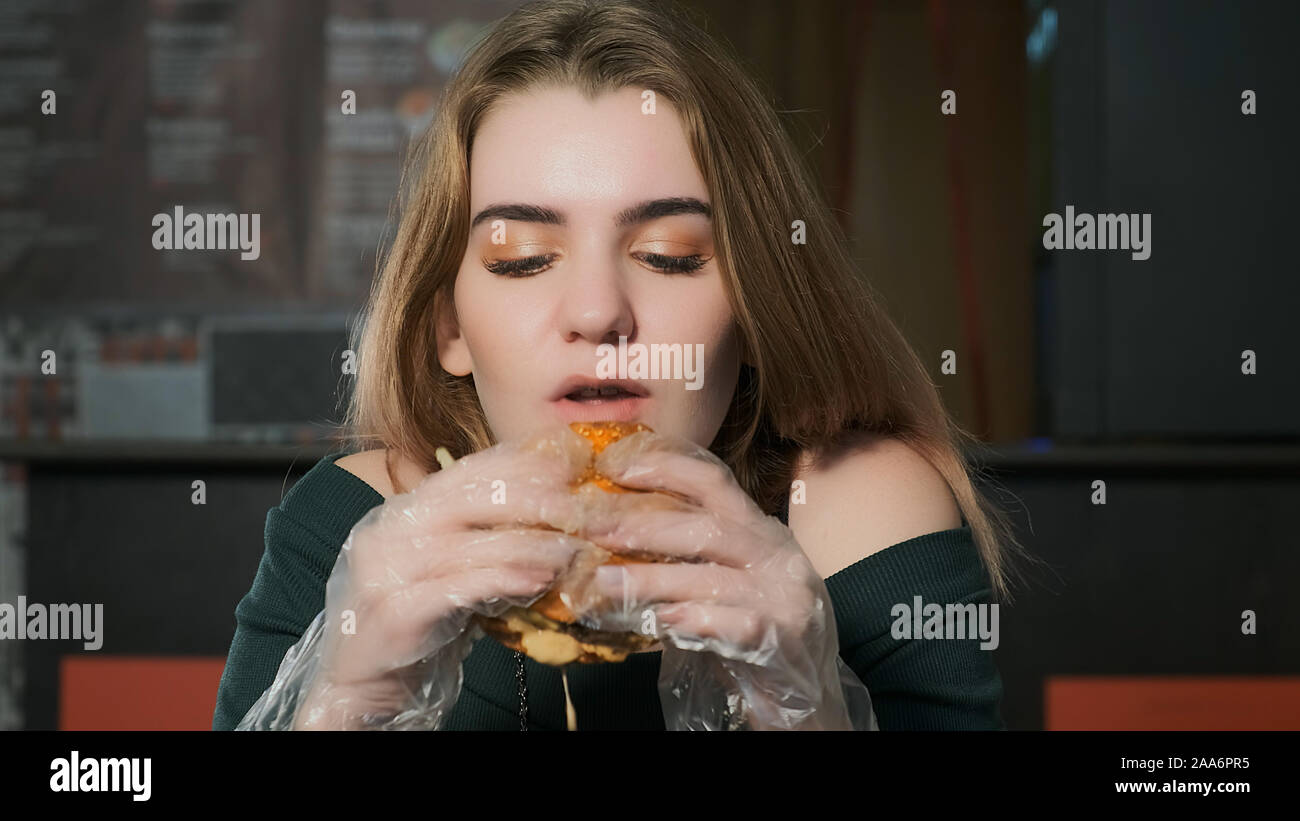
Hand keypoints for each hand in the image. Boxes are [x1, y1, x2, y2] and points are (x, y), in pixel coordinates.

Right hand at [240, 427, 598, 729]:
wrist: (360, 682)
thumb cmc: (415, 620)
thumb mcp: (444, 566)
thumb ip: (478, 537)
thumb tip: (547, 513)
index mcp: (399, 511)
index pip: (461, 473)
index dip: (515, 466)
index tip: (564, 467)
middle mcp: (387, 531)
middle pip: (467, 499)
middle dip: (529, 499)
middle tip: (577, 507)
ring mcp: (385, 570)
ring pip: (469, 544)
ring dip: (528, 545)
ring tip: (571, 550)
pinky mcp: (394, 611)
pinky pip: (459, 587)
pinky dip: (504, 580)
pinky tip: (538, 582)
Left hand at [575, 429, 873, 729]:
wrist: (809, 696)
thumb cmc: (756, 634)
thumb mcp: (727, 582)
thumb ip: (687, 560)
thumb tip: (615, 538)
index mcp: (761, 531)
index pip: (714, 481)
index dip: (664, 467)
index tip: (613, 466)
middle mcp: (778, 555)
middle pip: (707, 527)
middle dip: (643, 525)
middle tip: (593, 528)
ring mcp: (786, 595)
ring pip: (711, 576)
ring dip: (651, 579)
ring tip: (604, 582)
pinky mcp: (786, 637)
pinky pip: (734, 623)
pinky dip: (694, 620)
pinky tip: (660, 622)